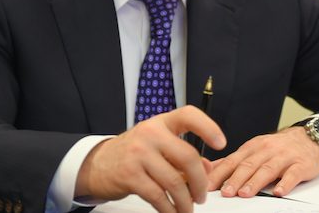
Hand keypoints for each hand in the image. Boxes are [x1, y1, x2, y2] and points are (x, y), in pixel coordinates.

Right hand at [75, 105, 225, 212]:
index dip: (208, 128)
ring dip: (186, 201)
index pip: (189, 116)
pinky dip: (170, 208)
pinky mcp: (130, 175)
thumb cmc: (132, 153)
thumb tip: (208, 167)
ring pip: (175, 181)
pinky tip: (172, 211)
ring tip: (187, 208)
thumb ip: (182, 153)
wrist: (96, 164)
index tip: (222, 144)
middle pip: (187, 156)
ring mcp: (139, 154)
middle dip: (200, 182)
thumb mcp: (157, 145)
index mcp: (161, 123)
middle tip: (202, 195)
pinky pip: (158, 196)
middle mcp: (150, 134)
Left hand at [207, 126, 318, 197]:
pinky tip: (279, 192)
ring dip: (255, 182)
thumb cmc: (279, 147)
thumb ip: (235, 160)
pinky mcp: (301, 165)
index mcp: (253, 147)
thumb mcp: (255, 149)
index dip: (220, 173)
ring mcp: (284, 157)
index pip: (233, 160)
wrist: (310, 136)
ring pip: (268, 169)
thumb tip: (211, 169)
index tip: (209, 185)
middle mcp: (267, 150)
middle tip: (225, 192)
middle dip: (235, 179)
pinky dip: (285, 183)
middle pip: (249, 165)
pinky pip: (293, 174)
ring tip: (245, 193)